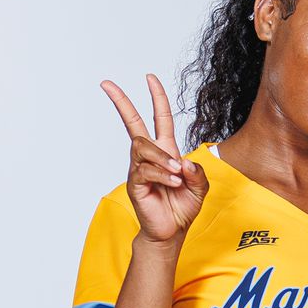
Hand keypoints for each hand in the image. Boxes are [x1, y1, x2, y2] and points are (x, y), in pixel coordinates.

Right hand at [101, 74, 207, 242]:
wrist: (172, 230)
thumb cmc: (183, 207)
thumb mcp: (200, 187)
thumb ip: (198, 172)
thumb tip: (183, 161)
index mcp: (167, 150)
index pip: (160, 118)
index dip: (157, 98)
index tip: (150, 77)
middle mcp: (150, 155)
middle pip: (132, 122)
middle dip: (121, 102)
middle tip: (106, 84)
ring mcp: (139, 168)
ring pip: (143, 147)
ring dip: (162, 158)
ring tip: (176, 175)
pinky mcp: (135, 183)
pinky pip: (145, 169)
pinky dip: (162, 174)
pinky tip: (172, 183)